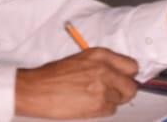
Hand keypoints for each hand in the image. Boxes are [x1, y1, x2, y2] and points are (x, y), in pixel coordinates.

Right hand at [15, 48, 138, 117]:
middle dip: (124, 91)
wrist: (34, 89)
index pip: (132, 66)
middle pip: (132, 86)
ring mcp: (102, 88)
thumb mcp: (82, 59)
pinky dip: (102, 110)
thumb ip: (104, 64)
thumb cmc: (53, 75)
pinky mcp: (97, 105)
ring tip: (93, 99)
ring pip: (121, 100)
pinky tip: (88, 105)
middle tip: (112, 94)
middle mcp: (105, 69)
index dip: (127, 76)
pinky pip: (111, 111)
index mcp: (101, 55)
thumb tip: (119, 75)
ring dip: (111, 102)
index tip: (122, 80)